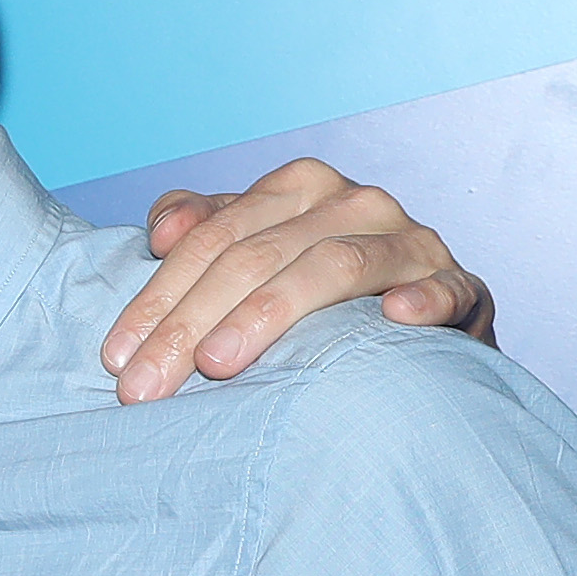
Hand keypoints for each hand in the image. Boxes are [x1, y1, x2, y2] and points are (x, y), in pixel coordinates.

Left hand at [102, 155, 492, 400]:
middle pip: (258, 257)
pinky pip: (444, 288)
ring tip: (220, 363)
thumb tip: (162, 231)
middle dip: (192, 325)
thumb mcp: (253, 250)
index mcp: (300, 188)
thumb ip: (202, 229)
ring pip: (333, 266)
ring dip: (272, 314)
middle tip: (149, 386)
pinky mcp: (460, 286)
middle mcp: (355, 204)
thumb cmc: (316, 289)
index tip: (117, 358)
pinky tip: (391, 319)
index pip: (213, 239)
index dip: (159, 298)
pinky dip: (421, 299)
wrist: (416, 318)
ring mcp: (411, 243)